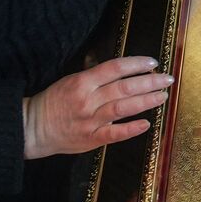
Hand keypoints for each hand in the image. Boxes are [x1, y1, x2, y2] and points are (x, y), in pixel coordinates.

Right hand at [23, 56, 173, 158]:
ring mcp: (91, 120)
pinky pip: (114, 134)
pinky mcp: (91, 139)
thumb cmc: (54, 101)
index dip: (136, 64)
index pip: (115, 68)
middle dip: (149, 82)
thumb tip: (119, 66)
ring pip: (123, 108)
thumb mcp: (70, 80)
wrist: (33, 128)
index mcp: (83, 82)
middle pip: (124, 87)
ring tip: (162, 96)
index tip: (154, 62)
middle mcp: (89, 99)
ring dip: (146, 101)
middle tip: (167, 79)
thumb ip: (94, 73)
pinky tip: (146, 123)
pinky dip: (131, 129)